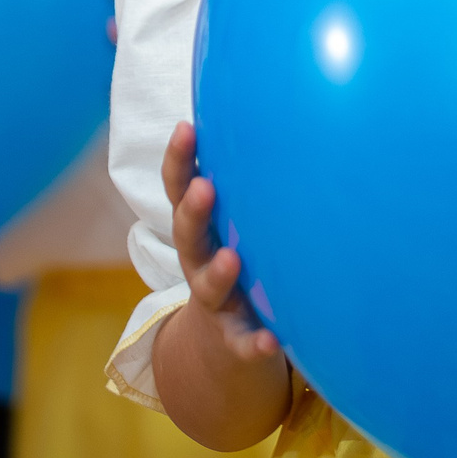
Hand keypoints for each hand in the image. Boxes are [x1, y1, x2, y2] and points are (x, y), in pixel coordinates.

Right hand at [149, 121, 290, 448]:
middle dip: (194, 211)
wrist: (223, 347)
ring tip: (232, 260)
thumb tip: (277, 110)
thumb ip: (248, 183)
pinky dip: (255, 342)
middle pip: (188, 234)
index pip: (180, 188)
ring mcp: (216, 303)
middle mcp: (200, 262)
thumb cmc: (238, 263)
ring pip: (208, 286)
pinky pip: (243, 343)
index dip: (179, 160)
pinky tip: (271, 340)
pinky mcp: (236, 340)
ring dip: (219, 272)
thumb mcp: (234, 225)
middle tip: (205, 188)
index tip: (186, 127)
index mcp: (200, 229)